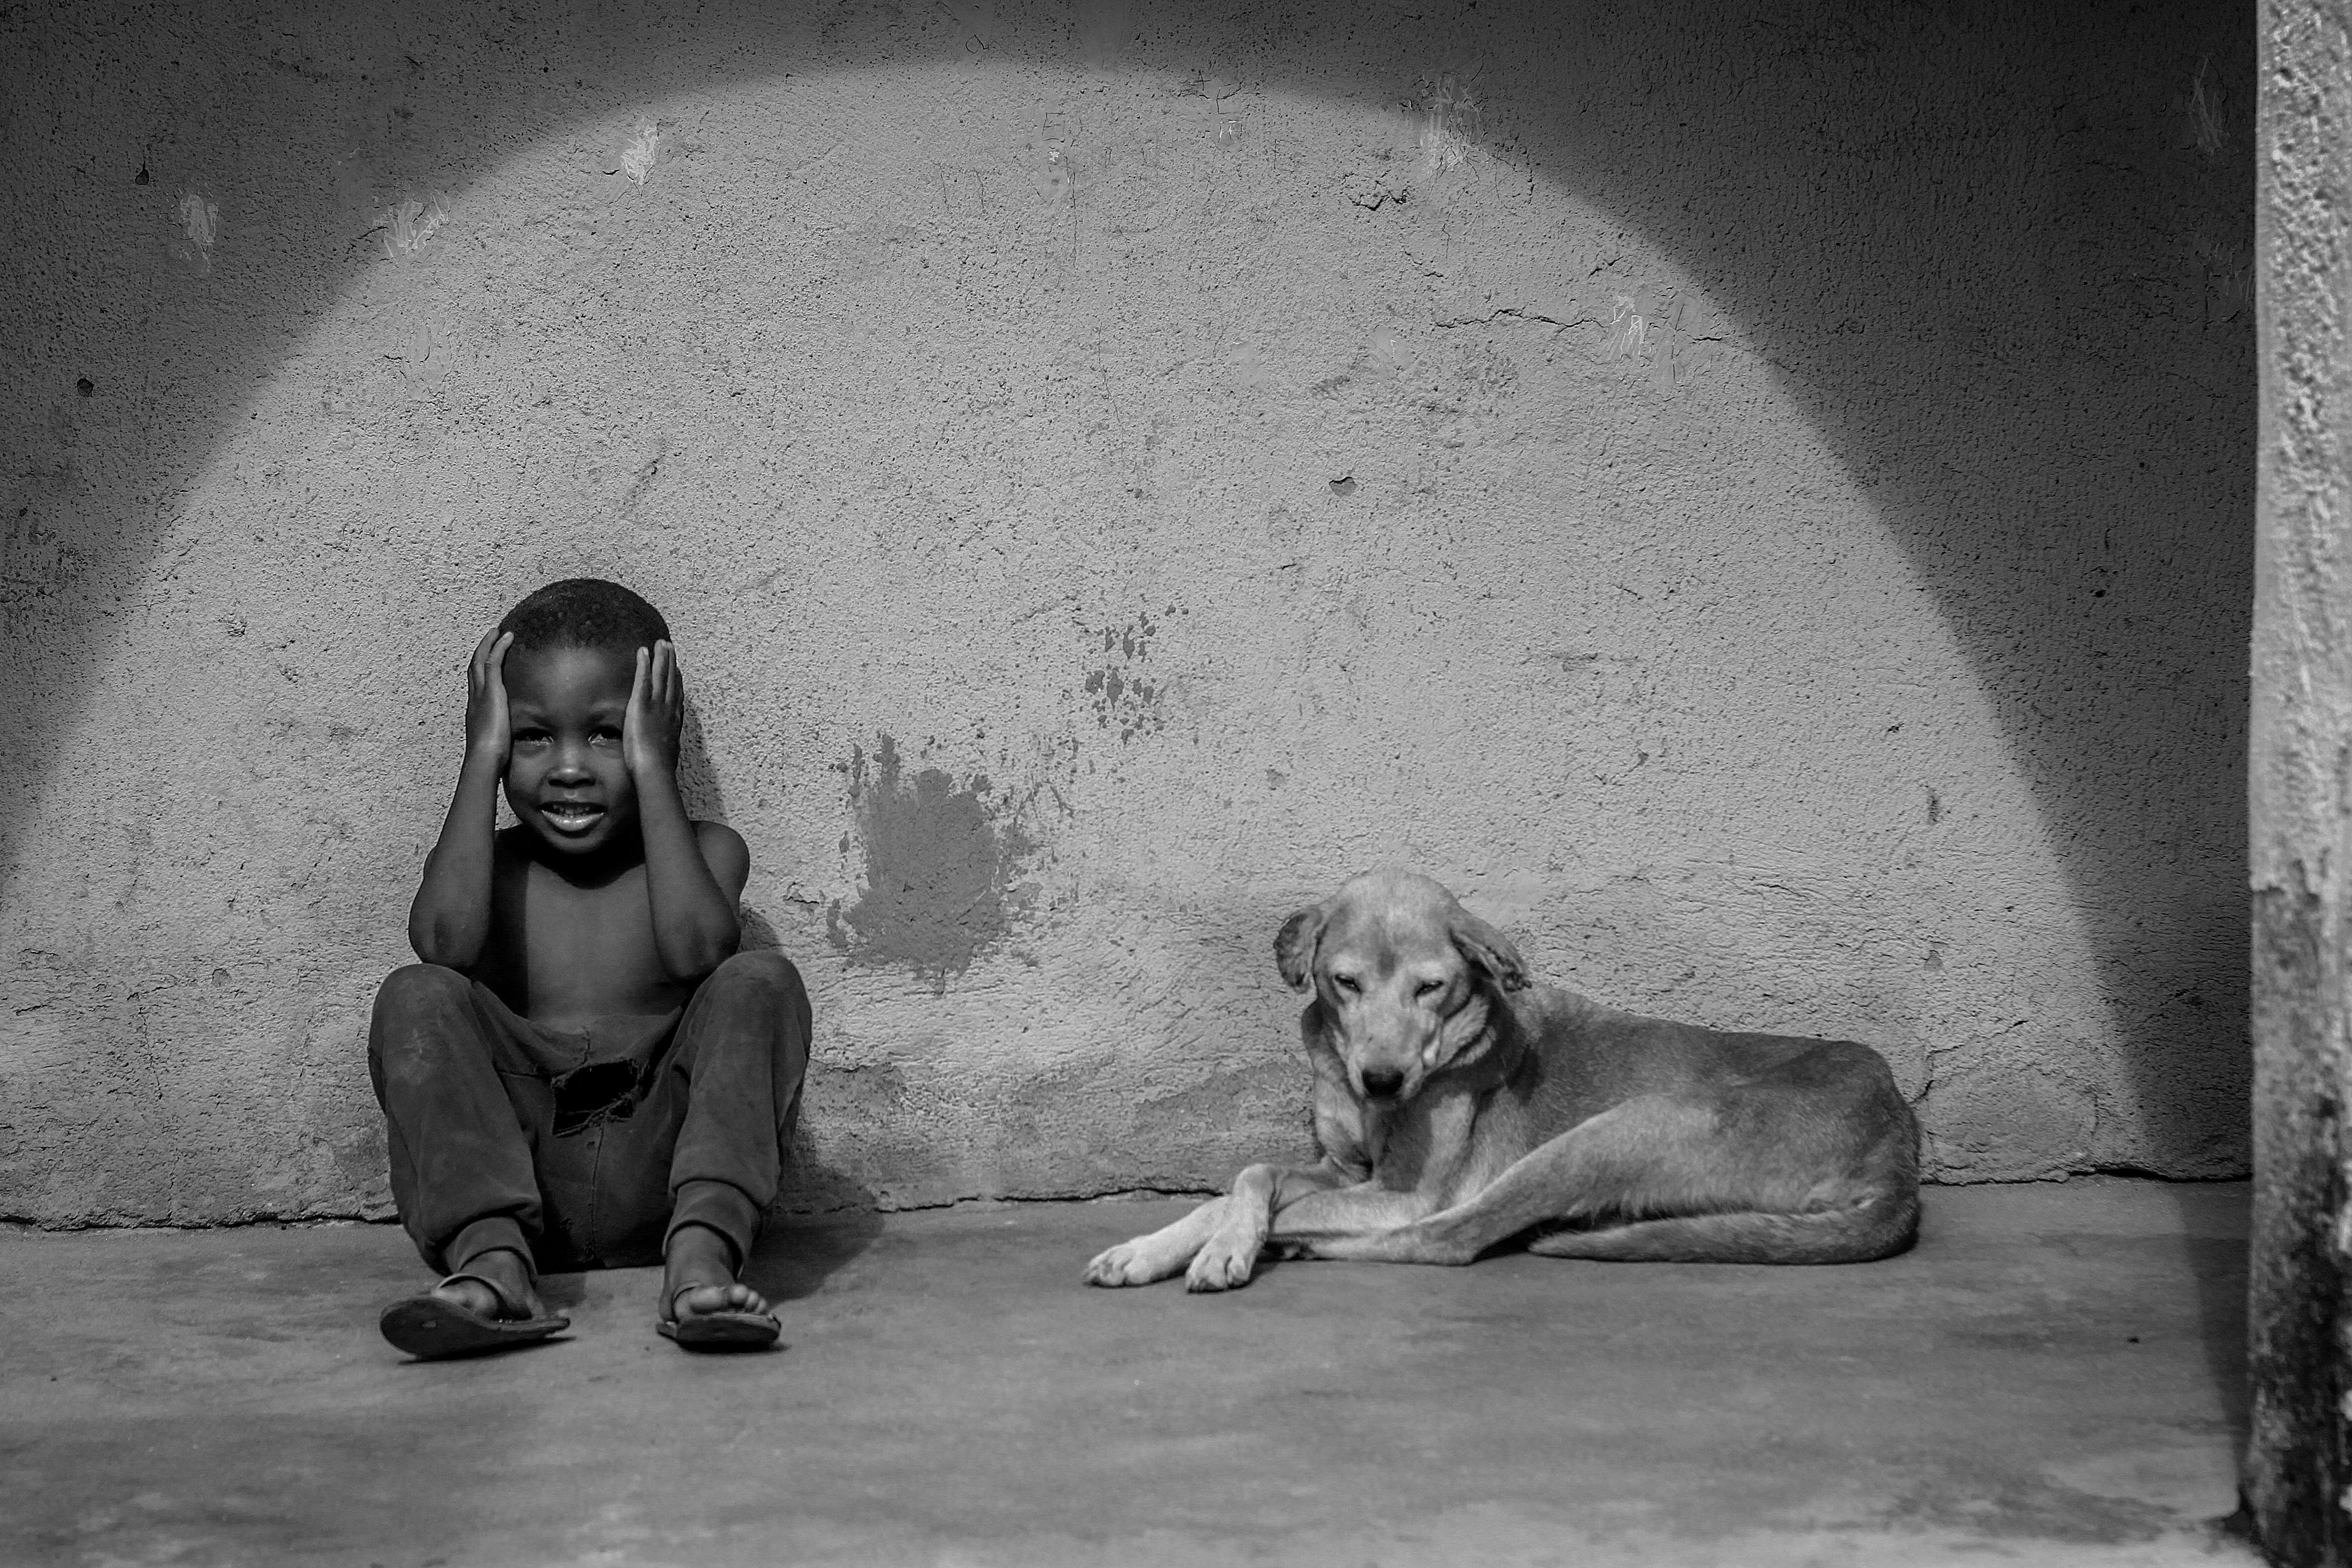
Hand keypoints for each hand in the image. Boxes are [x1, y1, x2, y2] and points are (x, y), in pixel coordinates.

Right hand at [465, 629, 512, 764]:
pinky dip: (498, 647)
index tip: (488, 661)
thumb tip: (512, 747)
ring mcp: (481, 693)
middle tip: (490, 637)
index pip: (476, 685)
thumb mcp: (498, 745)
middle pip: (473, 668)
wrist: (484, 758)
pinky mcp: (491, 690)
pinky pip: (493, 661)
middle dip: (481, 651)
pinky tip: (507, 636)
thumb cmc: (492, 757)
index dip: (480, 671)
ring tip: (497, 631)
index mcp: (476, 711)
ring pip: (480, 660)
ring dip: (488, 644)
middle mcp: (474, 699)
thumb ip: (504, 740)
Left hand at [624, 640, 683, 782]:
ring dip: (661, 658)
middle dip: (670, 662)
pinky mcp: (641, 704)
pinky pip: (643, 679)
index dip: (676, 681)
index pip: (675, 696)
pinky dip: (644, 664)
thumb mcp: (666, 757)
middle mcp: (668, 709)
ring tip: (661, 643)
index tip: (677, 670)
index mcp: (673, 721)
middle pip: (671, 680)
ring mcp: (656, 705)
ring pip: (660, 675)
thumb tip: (666, 755)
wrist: (654, 769)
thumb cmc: (659, 769)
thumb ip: (666, 749)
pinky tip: (643, 651)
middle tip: (670, 647)